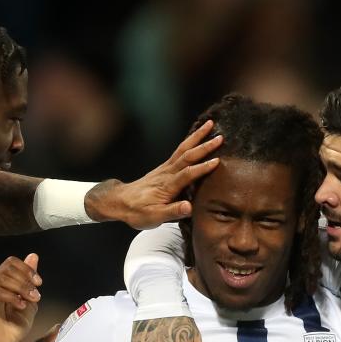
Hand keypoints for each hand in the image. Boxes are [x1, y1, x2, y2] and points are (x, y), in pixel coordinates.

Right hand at [0, 253, 41, 341]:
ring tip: (30, 300)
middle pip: (7, 268)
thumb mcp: (28, 300)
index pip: (10, 263)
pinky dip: (12, 297)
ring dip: (21, 288)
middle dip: (25, 280)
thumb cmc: (14, 327)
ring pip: (2, 278)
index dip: (26, 269)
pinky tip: (20, 306)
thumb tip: (33, 256)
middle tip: (36, 295)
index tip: (39, 283)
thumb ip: (29, 279)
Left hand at [85, 121, 221, 227]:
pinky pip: (179, 151)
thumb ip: (172, 212)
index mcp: (167, 186)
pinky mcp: (164, 168)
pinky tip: (197, 135)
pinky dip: (189, 141)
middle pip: (187, 156)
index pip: (187, 174)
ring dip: (197, 136)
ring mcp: (165, 168)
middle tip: (220, 137)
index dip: (201, 168)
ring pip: (183, 149)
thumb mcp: (153, 217)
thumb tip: (189, 207)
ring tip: (210, 124)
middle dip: (204, 146)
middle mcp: (167, 173)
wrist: (120, 202)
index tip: (217, 161)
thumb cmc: (137, 212)